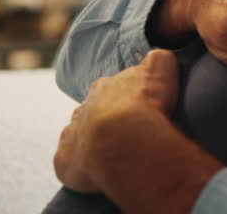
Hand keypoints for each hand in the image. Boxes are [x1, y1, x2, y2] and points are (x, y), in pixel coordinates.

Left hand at [54, 49, 178, 192]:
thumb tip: (157, 58)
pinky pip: (70, 158)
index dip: (129, 96)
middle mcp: (85, 105)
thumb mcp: (161, 67)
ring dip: (94, 138)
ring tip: (115, 150)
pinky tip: (98, 168)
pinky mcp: (65, 158)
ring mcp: (73, 131)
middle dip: (109, 116)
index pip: (115, 86)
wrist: (123, 138)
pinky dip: (81, 162)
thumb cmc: (146, 103)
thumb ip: (159, 59)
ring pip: (81, 132)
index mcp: (106, 85)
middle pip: (95, 108)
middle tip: (130, 129)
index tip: (142, 106)